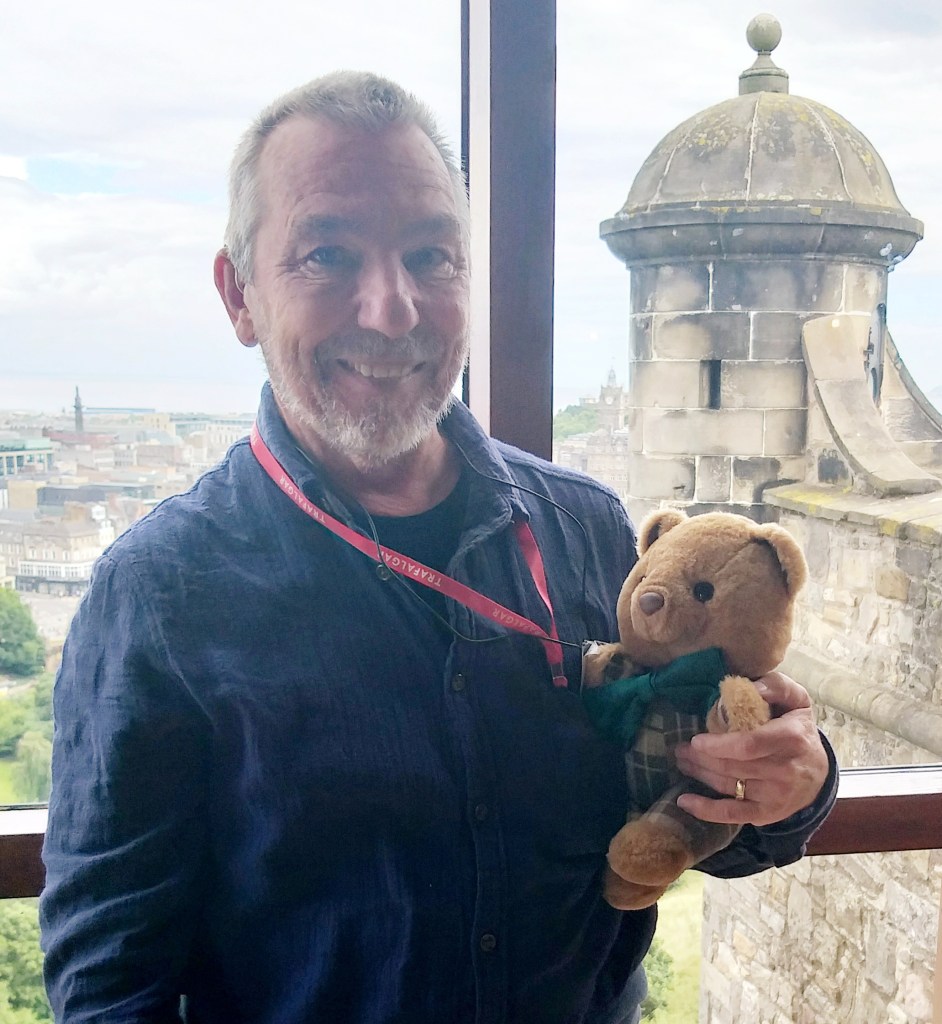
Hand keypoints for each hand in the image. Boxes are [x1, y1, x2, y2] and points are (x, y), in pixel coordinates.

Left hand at [673, 671, 828, 826]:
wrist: (820, 772)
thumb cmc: (799, 728)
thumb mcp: (795, 699)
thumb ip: (775, 686)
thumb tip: (751, 687)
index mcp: (791, 738)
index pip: (749, 744)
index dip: (719, 745)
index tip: (696, 739)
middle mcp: (785, 770)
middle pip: (733, 766)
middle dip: (700, 757)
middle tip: (680, 748)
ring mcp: (777, 795)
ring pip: (728, 785)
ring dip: (699, 774)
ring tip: (682, 761)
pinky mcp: (768, 813)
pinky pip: (733, 814)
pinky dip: (707, 810)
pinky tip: (684, 801)